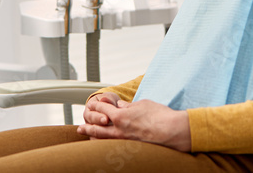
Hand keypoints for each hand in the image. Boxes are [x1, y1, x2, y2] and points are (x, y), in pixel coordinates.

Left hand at [76, 98, 190, 151]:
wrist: (173, 131)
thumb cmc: (160, 115)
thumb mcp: (143, 104)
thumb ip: (129, 106)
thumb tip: (120, 105)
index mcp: (121, 116)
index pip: (103, 110)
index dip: (96, 107)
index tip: (92, 106)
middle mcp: (120, 130)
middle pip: (98, 129)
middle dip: (87, 128)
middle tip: (80, 128)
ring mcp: (125, 142)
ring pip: (104, 141)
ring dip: (94, 139)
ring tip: (88, 139)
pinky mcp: (132, 149)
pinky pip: (114, 147)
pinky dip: (106, 145)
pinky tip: (105, 146)